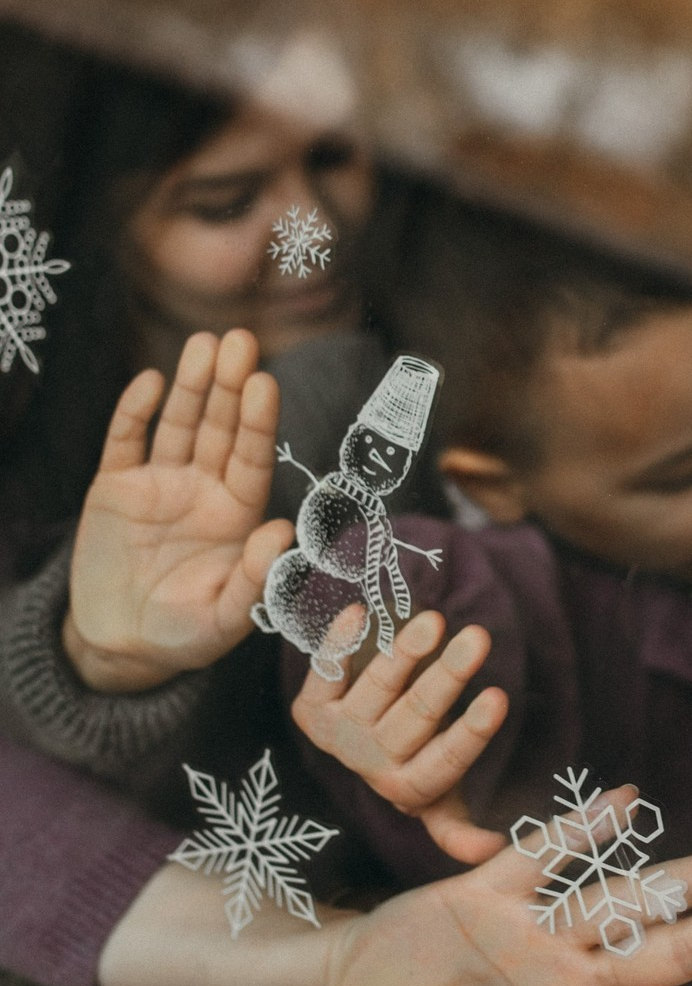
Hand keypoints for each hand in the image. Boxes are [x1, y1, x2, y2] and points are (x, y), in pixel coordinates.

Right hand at [64, 330, 295, 690]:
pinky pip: (126, 442)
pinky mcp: (115, 487)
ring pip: (178, 424)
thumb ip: (254, 578)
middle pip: (219, 428)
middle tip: (240, 339)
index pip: (251, 458)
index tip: (265, 382)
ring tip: (204, 343)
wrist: (120, 645)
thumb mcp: (224, 619)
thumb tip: (282, 532)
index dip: (257, 421)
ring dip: (190, 385)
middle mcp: (202, 489)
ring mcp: (159, 483)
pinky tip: (151, 382)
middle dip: (228, 385)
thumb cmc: (185, 635)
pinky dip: (135, 412)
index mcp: (236, 515)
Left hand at [291, 608, 508, 862]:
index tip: (498, 697)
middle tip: (477, 638)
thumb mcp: (438, 797)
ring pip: (376, 689)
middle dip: (446, 677)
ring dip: (403, 653)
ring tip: (432, 620)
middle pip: (414, 717)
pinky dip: (339, 645)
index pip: (445, 762)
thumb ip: (457, 823)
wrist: (359, 741)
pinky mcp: (312, 708)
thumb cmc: (416, 760)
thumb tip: (494, 851)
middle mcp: (372, 762)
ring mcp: (341, 732)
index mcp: (409, 787)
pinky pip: (324, 674)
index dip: (470, 732)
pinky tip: (359, 614)